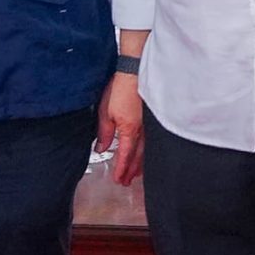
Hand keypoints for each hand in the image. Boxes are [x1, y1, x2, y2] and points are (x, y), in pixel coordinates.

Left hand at [99, 71, 144, 185]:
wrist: (135, 72)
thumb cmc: (121, 89)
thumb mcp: (105, 112)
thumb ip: (104, 133)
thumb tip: (101, 147)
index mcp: (128, 130)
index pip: (124, 155)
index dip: (121, 169)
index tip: (118, 179)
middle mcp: (141, 130)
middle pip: (137, 156)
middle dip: (131, 170)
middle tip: (126, 182)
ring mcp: (149, 125)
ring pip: (146, 150)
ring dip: (140, 163)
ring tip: (137, 173)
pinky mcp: (153, 118)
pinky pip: (151, 140)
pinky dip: (147, 151)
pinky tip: (146, 154)